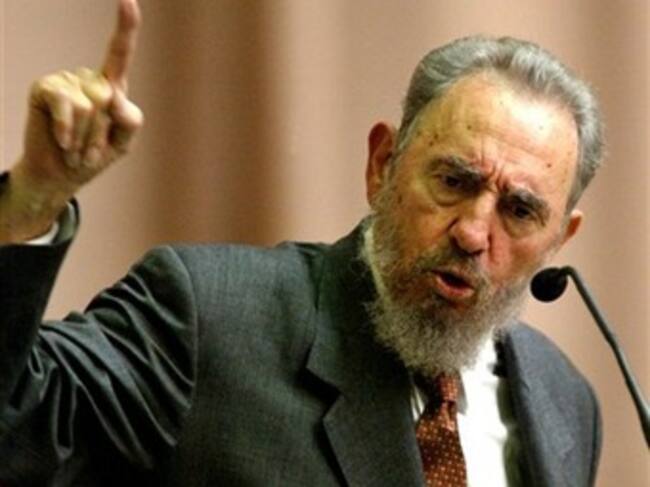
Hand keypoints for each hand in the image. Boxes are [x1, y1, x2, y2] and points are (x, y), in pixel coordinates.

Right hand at [1, 0, 142, 241]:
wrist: (60, 176)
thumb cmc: (92, 157)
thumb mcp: (123, 143)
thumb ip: (129, 120)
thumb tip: (114, 96)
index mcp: (112, 88)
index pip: (120, 53)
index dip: (126, 27)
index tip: (129, 1)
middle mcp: (89, 79)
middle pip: (110, 97)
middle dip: (102, 132)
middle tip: (90, 149)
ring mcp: (65, 81)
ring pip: (90, 105)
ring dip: (85, 136)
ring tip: (75, 146)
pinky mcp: (45, 89)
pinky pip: (67, 104)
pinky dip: (68, 130)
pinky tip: (62, 142)